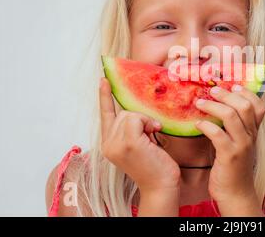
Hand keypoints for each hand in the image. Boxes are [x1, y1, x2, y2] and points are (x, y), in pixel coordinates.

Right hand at [99, 77, 180, 191]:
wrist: (161, 185)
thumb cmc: (155, 165)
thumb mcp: (140, 143)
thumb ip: (133, 128)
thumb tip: (138, 110)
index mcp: (109, 144)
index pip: (105, 115)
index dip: (104, 97)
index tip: (103, 79)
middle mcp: (108, 144)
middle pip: (122, 112)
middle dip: (140, 118)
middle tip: (150, 135)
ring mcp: (115, 144)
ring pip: (130, 114)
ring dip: (145, 121)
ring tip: (152, 138)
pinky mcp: (128, 143)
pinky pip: (137, 118)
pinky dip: (148, 122)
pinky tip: (154, 133)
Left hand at [194, 84, 264, 214]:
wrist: (235, 192)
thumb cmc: (233, 166)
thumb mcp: (239, 143)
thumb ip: (234, 126)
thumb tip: (219, 106)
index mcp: (254, 131)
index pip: (259, 105)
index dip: (246, 92)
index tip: (232, 86)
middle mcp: (251, 136)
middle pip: (244, 106)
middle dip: (226, 94)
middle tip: (211, 90)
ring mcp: (241, 145)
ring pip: (232, 116)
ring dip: (213, 106)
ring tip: (200, 102)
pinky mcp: (229, 155)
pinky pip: (217, 134)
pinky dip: (206, 125)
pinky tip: (197, 124)